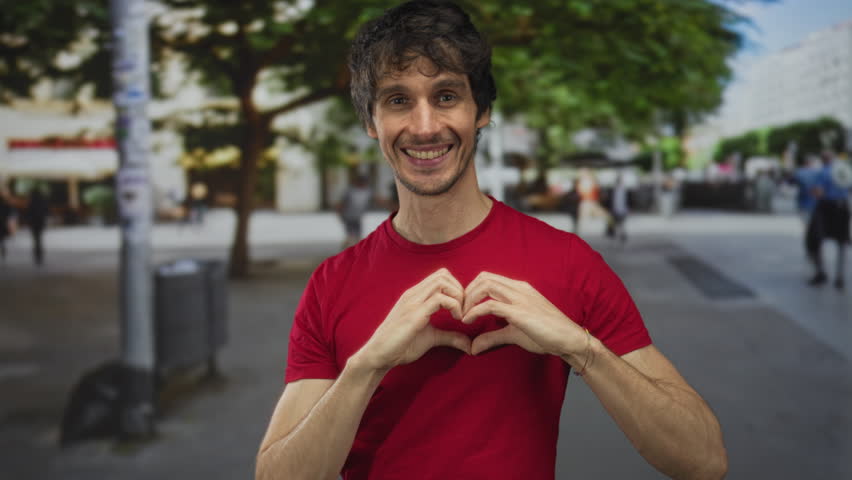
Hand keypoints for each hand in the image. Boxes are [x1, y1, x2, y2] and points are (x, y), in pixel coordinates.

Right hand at [355, 268, 470, 372]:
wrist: (378, 356)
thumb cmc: (401, 346)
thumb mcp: (431, 338)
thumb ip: (450, 336)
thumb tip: (470, 344)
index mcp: (415, 296)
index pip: (440, 276)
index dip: (457, 289)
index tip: (462, 309)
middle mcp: (413, 294)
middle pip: (443, 274)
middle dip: (460, 290)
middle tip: (464, 311)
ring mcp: (413, 302)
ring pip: (442, 281)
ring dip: (458, 296)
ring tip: (460, 315)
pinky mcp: (414, 314)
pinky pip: (440, 299)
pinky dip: (455, 306)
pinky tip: (457, 320)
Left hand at [461, 272, 586, 358]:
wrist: (570, 340)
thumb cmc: (547, 335)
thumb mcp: (514, 333)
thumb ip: (493, 336)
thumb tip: (473, 346)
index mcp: (519, 288)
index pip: (488, 278)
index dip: (471, 290)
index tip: (464, 307)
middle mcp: (519, 288)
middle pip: (484, 277)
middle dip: (466, 292)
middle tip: (459, 310)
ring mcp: (520, 298)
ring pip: (486, 285)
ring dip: (468, 299)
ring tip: (462, 316)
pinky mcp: (520, 312)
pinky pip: (490, 304)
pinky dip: (475, 311)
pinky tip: (468, 322)